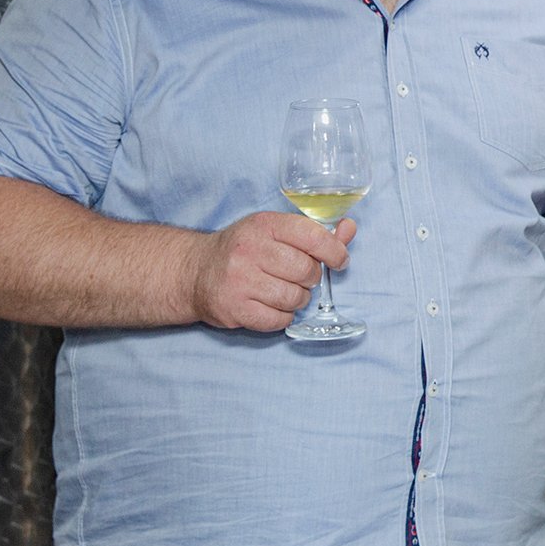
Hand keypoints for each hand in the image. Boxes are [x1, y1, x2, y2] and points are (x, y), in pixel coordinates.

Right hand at [192, 211, 354, 332]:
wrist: (195, 271)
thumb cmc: (243, 250)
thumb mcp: (275, 231)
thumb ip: (315, 232)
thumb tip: (349, 228)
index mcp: (264, 225)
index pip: (313, 236)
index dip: (335, 251)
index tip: (339, 261)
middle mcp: (250, 251)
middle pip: (305, 270)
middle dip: (312, 277)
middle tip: (302, 277)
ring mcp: (240, 281)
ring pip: (294, 298)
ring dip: (298, 299)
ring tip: (285, 291)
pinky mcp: (234, 309)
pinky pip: (279, 320)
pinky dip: (283, 317)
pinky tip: (272, 306)